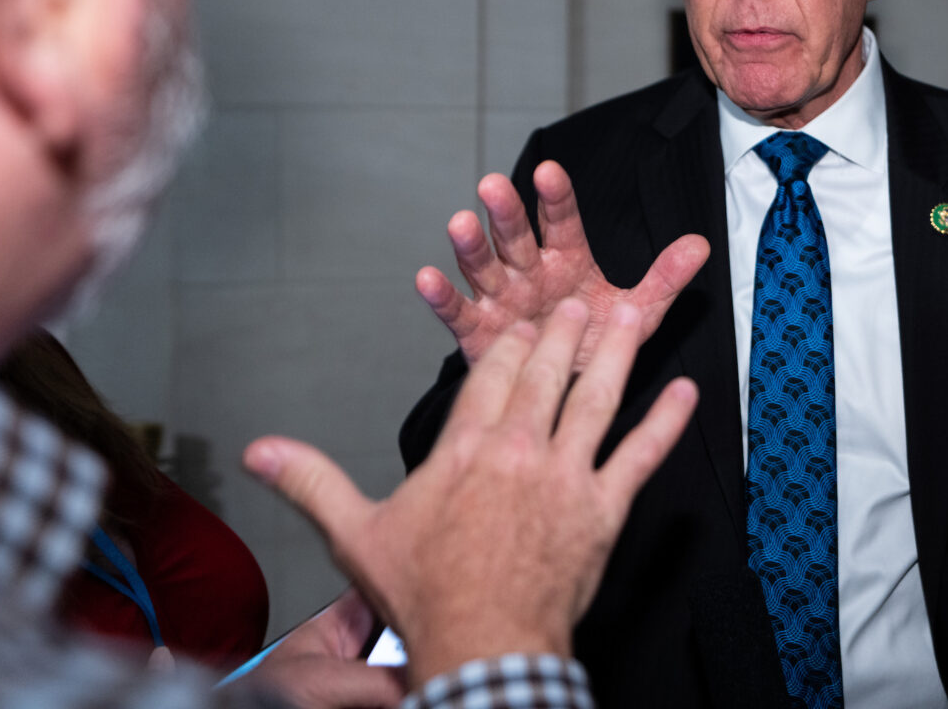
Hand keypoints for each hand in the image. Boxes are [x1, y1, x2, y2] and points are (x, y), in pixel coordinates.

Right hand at [243, 299, 697, 687]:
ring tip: (629, 318)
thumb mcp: (357, 533)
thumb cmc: (426, 595)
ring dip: (615, 354)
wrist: (482, 644)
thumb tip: (260, 452)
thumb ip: (311, 481)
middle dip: (562, 334)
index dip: (508, 346)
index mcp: (465, 448)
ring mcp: (567, 476)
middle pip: (546, 374)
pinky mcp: (604, 508)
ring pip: (595, 399)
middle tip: (576, 303)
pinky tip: (686, 394)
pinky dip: (667, 422)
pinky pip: (642, 455)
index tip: (519, 326)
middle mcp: (520, 450)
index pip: (491, 376)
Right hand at [416, 161, 709, 366]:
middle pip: (515, 237)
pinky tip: (427, 278)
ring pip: (483, 266)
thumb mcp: (637, 312)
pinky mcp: (478, 332)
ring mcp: (501, 299)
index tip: (549, 172)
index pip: (561, 220)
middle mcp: (530, 271)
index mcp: (567, 258)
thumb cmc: (597, 340)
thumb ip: (665, 279)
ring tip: (459, 223)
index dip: (555, 197)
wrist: (569, 391)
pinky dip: (442, 297)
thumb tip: (700, 246)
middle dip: (505, 212)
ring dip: (470, 246)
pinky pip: (458, 311)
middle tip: (493, 185)